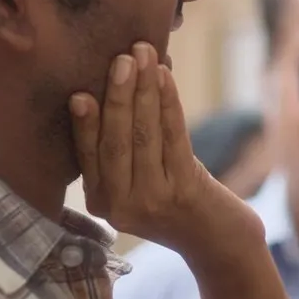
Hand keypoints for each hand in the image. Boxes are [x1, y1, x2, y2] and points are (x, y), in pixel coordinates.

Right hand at [70, 42, 261, 264]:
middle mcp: (121, 206)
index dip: (84, 123)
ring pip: (143, 135)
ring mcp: (153, 200)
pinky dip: (168, 102)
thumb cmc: (176, 203)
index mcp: (101, 202)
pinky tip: (165, 77)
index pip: (87, 156)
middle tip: (122, 59)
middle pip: (114, 142)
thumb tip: (117, 84)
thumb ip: (121, 151)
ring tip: (144, 55)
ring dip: (144, 90)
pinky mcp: (184, 191)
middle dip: (117, 96)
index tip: (79, 92)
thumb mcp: (138, 185)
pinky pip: (173, 137)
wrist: (218, 243)